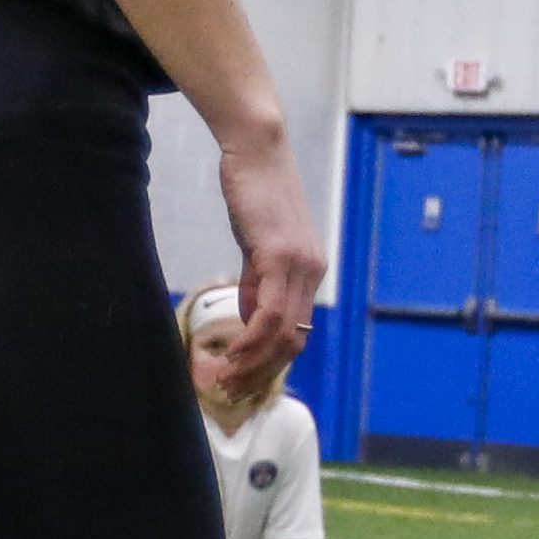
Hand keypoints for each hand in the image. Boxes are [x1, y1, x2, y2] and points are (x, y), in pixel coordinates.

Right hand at [205, 135, 324, 386]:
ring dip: (253, 363)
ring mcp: (300, 265)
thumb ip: (256, 281)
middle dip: (262, 372)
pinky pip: (270, 313)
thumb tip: (250, 317)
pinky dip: (252, 339)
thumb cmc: (252, 190)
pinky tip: (232, 351)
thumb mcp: (256, 243)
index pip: (297, 331)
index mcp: (309, 270)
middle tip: (232, 389)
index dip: (270, 361)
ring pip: (283, 334)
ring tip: (226, 378)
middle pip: (294, 342)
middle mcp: (312, 271)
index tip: (243, 377)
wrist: (256, 149)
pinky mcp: (279, 256)